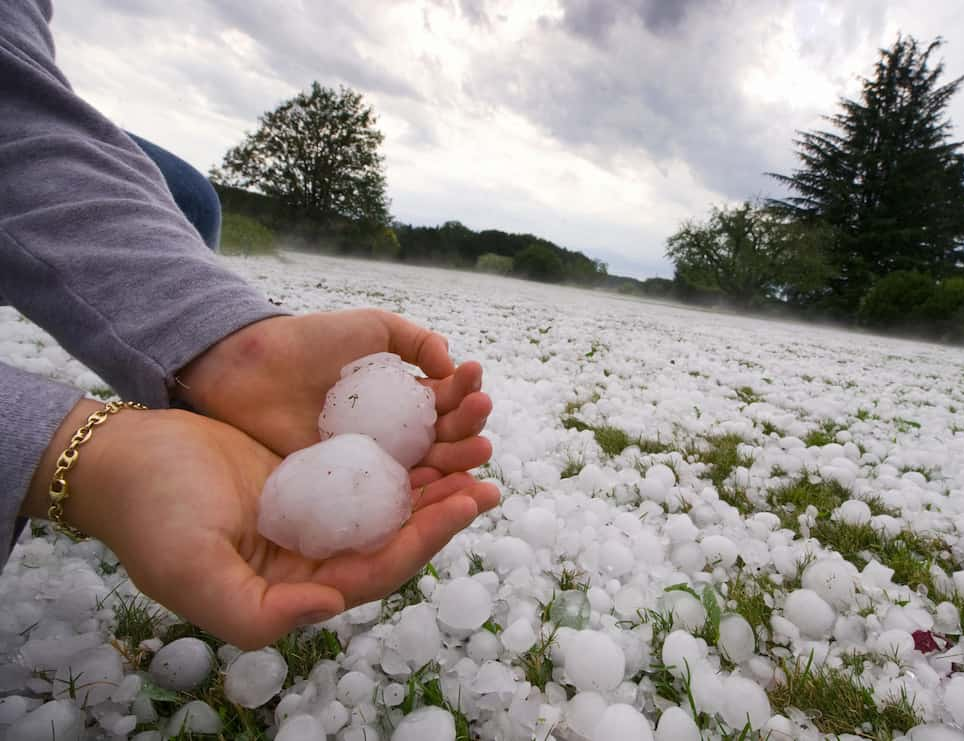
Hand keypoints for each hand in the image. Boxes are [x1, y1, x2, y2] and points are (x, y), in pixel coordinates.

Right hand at [24, 401, 500, 648]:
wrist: (122, 459)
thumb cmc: (149, 515)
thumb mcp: (189, 569)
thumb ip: (255, 609)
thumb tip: (332, 606)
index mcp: (296, 585)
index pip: (379, 569)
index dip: (426, 540)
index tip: (467, 501)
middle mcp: (315, 555)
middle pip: (398, 536)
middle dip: (446, 508)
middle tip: (488, 474)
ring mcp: (316, 513)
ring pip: (390, 502)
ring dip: (434, 477)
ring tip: (474, 445)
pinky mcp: (312, 475)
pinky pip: (370, 468)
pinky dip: (403, 451)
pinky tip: (430, 426)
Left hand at [176, 311, 492, 476]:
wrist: (251, 368)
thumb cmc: (309, 343)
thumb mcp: (371, 328)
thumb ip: (415, 340)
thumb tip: (452, 363)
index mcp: (404, 395)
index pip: (447, 400)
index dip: (465, 391)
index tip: (473, 378)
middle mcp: (395, 431)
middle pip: (445, 436)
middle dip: (470, 426)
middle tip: (480, 417)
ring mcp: (375, 460)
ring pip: (428, 466)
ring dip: (459, 459)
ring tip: (479, 449)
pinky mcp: (350, 483)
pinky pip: (392, 492)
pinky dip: (423, 491)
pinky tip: (441, 482)